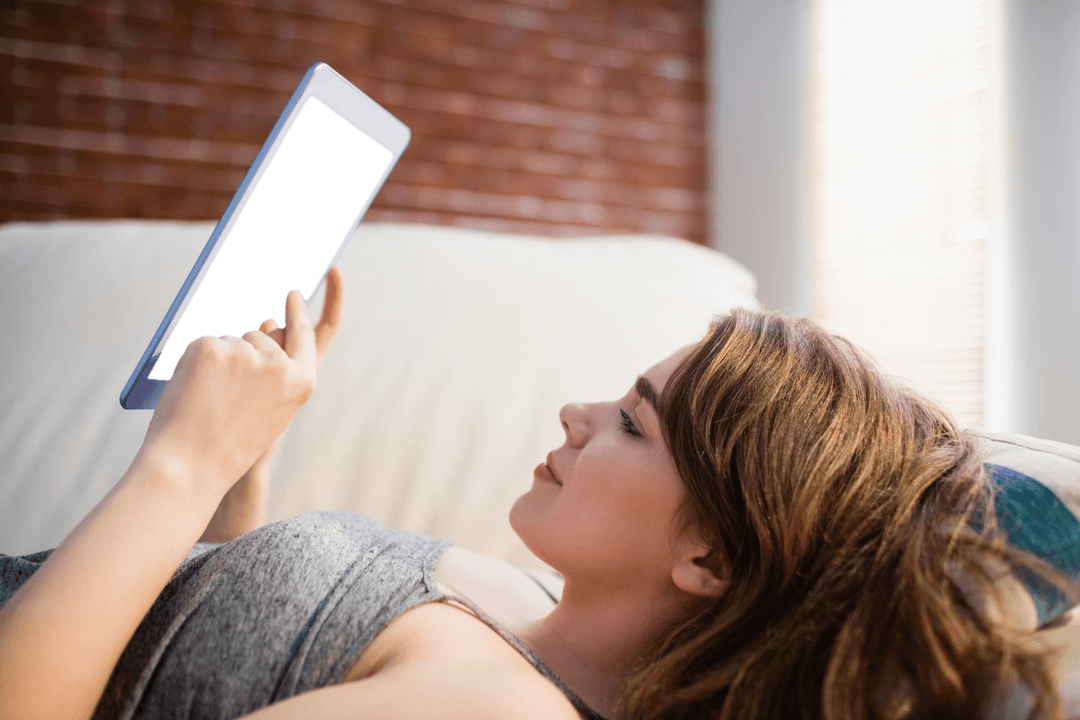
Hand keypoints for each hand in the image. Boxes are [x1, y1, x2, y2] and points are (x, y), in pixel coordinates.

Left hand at [141, 287, 317, 502]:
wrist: (190, 467)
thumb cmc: (229, 446)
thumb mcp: (271, 413)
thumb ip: (276, 375)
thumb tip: (265, 325)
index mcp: (301, 383)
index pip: (304, 334)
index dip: (297, 312)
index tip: (292, 294)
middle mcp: (279, 365)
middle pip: (258, 336)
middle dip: (240, 354)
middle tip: (223, 396)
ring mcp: (246, 353)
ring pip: (227, 342)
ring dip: (215, 364)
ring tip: (209, 404)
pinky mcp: (212, 349)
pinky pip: (202, 345)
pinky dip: (192, 365)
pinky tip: (194, 394)